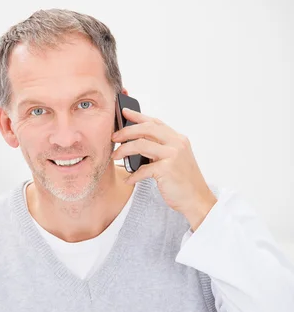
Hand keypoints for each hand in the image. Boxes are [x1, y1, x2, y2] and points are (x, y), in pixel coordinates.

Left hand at [111, 108, 216, 230]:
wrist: (197, 199)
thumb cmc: (184, 182)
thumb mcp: (175, 160)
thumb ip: (161, 150)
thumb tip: (137, 144)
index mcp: (178, 139)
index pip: (155, 123)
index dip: (139, 116)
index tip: (124, 112)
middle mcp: (176, 143)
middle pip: (146, 129)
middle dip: (126, 131)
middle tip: (114, 137)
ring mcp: (173, 155)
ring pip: (141, 145)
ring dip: (124, 150)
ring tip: (115, 156)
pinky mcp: (167, 169)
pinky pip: (142, 170)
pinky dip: (133, 175)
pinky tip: (128, 179)